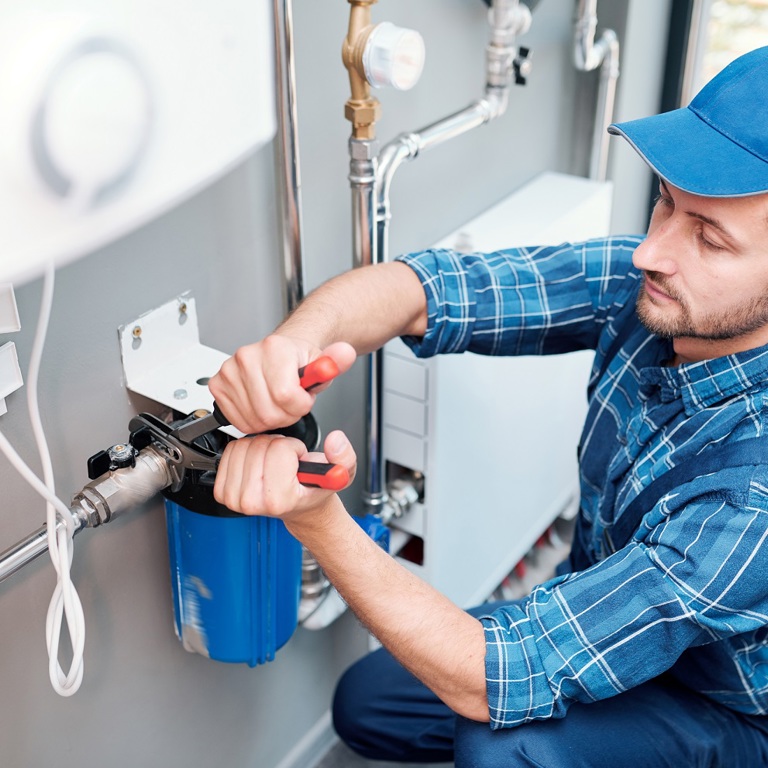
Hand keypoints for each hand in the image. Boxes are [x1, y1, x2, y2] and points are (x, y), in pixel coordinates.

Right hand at [208, 335, 355, 433]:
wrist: (280, 353)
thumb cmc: (298, 362)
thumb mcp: (323, 363)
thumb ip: (335, 362)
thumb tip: (346, 354)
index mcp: (274, 348)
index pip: (286, 395)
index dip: (300, 405)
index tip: (303, 399)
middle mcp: (248, 356)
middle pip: (269, 411)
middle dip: (287, 415)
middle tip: (291, 403)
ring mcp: (230, 371)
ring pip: (253, 419)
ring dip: (270, 419)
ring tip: (277, 403)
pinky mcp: (219, 385)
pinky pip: (237, 420)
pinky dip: (253, 420)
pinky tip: (261, 406)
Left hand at [213, 430, 355, 519]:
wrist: (299, 506)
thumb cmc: (313, 490)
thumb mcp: (342, 473)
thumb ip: (344, 456)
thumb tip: (336, 442)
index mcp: (279, 499)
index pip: (279, 449)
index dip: (293, 449)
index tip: (298, 464)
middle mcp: (253, 502)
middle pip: (259, 445)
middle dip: (276, 447)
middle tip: (285, 464)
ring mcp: (235, 499)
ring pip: (244, 446)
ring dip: (261, 448)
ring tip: (273, 464)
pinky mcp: (223, 492)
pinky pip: (230, 452)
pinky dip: (245, 452)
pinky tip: (258, 465)